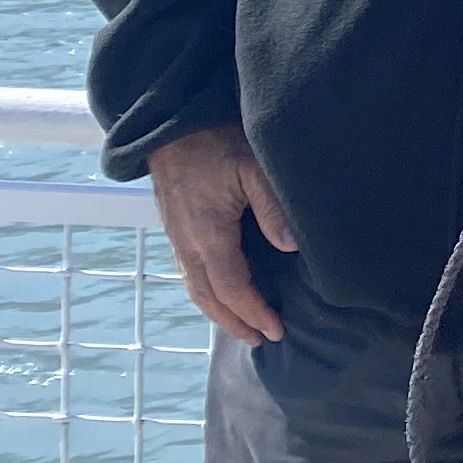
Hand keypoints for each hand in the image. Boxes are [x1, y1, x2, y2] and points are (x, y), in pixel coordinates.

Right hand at [150, 120, 294, 344]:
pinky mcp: (175, 227)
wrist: (171, 123)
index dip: (253, 312)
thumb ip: (273, 208)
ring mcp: (176, 236)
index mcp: (207, 233)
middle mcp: (186, 242)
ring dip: (218, 311)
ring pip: (195, 287)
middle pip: (208, 296)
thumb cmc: (217, 140)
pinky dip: (207, 292)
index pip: (230, 288)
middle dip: (235, 321)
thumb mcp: (254, 168)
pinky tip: (222, 294)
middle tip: (263, 340)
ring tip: (244, 327)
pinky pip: (189, 271)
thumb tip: (291, 248)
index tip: (276, 331)